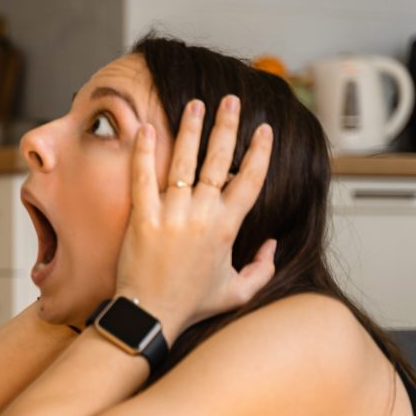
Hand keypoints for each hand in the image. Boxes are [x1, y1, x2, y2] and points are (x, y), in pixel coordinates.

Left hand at [114, 95, 275, 341]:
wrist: (151, 315)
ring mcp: (172, 214)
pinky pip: (143, 178)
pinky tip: (147, 129)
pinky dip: (144, 152)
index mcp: (228, 227)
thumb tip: (272, 244)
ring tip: (195, 104)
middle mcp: (202, 215)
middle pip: (220, 160)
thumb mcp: (238, 292)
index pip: (252, 179)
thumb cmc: (191, 304)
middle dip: (227, 126)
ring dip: (191, 129)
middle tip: (231, 101)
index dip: (261, 152)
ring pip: (184, 162)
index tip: (264, 130)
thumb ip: (263, 268)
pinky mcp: (143, 217)